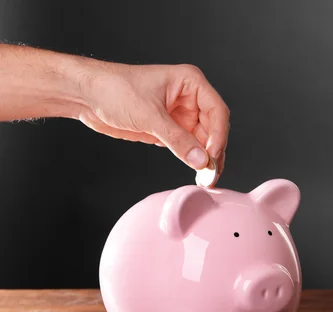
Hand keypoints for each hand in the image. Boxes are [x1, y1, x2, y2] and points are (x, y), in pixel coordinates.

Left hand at [78, 62, 229, 176]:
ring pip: (204, 141)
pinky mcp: (170, 130)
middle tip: (211, 174)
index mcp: (190, 83)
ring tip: (206, 179)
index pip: (217, 111)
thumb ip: (177, 139)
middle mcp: (189, 98)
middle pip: (214, 128)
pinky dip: (193, 160)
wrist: (86, 96)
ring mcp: (181, 115)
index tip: (212, 156)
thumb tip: (200, 160)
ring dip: (206, 159)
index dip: (219, 135)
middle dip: (214, 151)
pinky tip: (196, 173)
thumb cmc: (114, 89)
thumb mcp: (148, 115)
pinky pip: (189, 147)